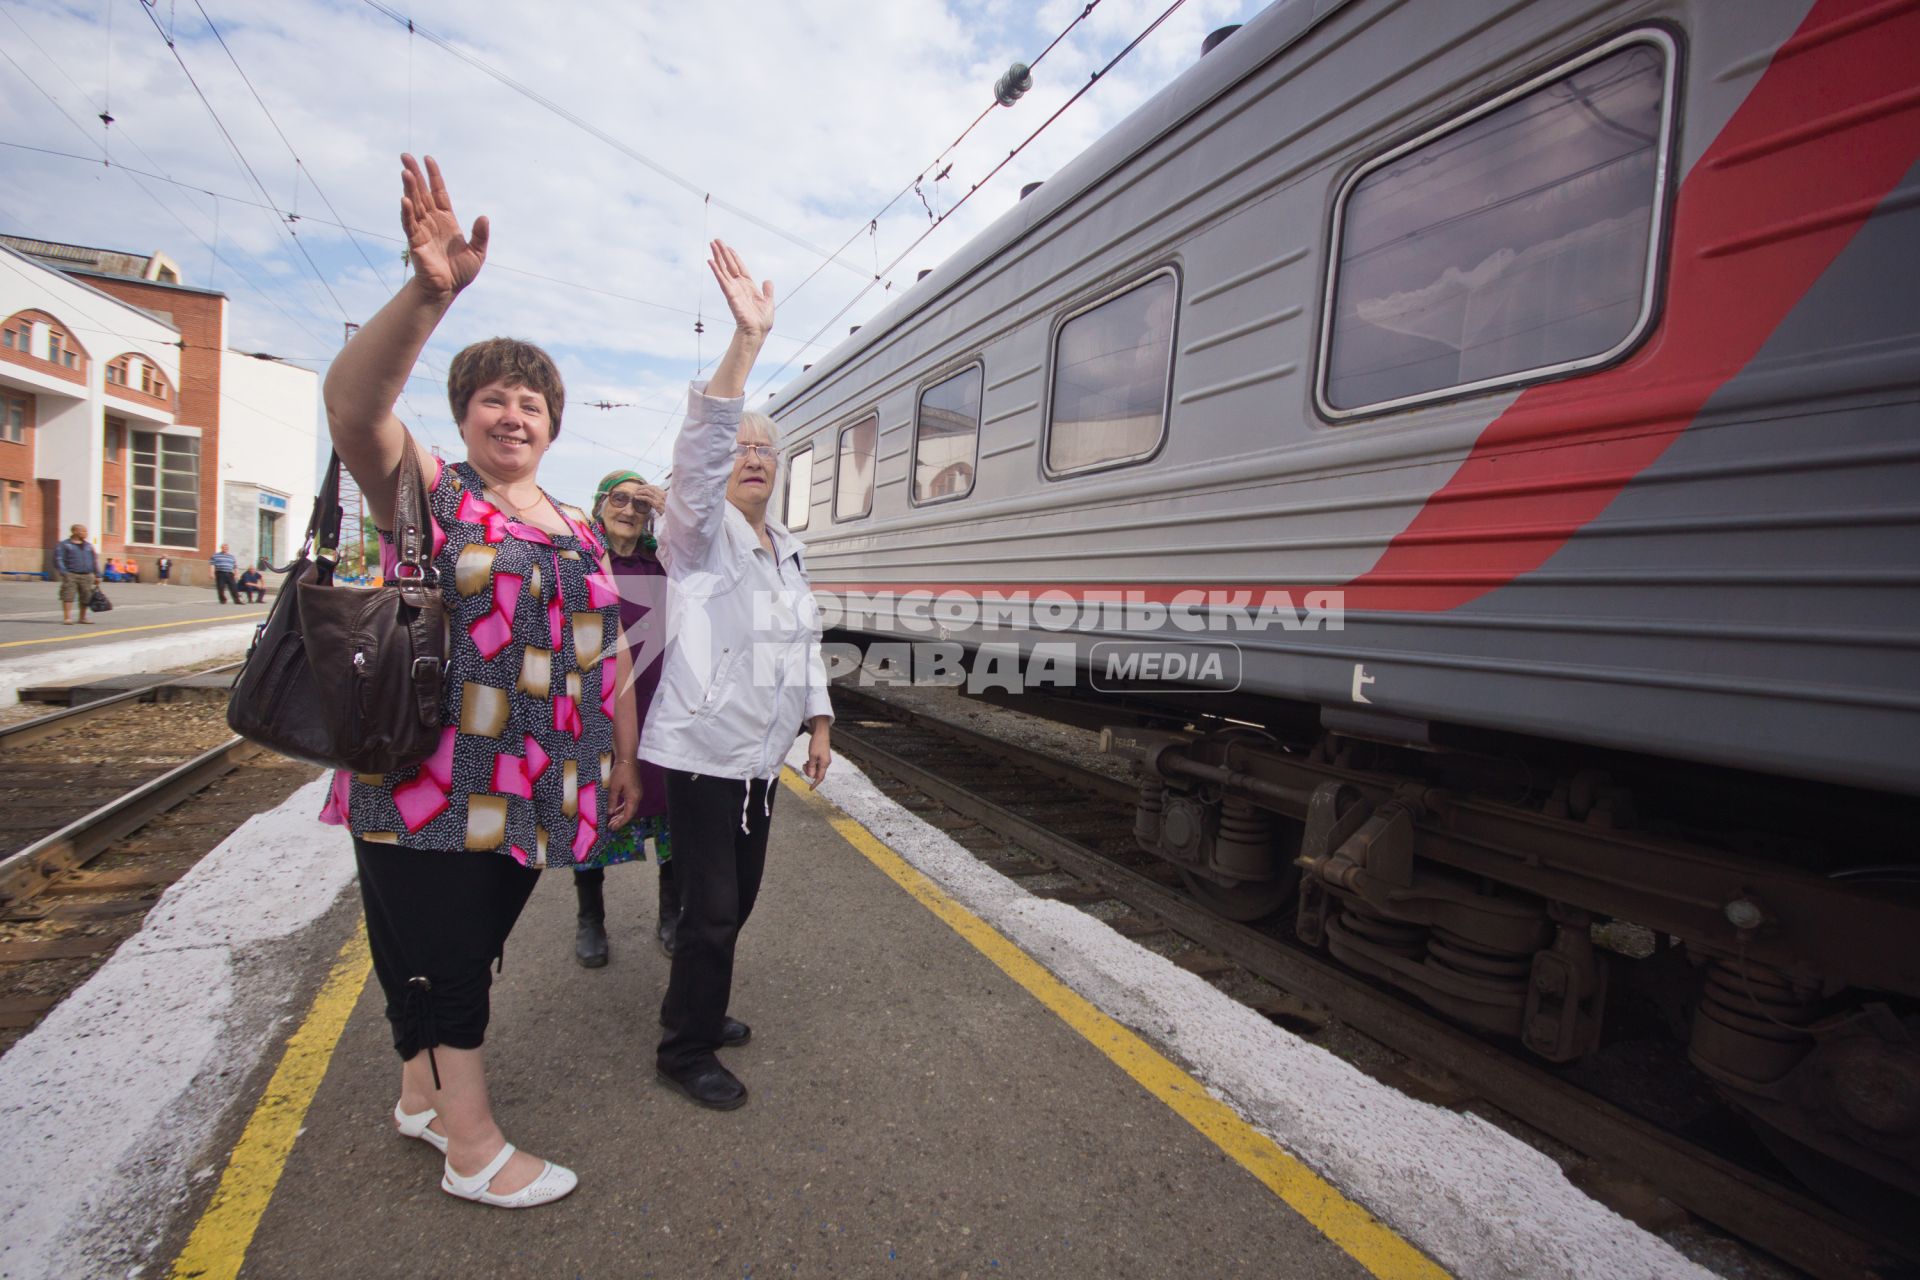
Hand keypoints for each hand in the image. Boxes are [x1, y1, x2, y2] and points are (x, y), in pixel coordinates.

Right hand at [401, 154, 488, 300]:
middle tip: (405, 156)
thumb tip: (484, 217)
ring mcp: (422, 230)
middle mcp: (432, 221)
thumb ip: (481, 235)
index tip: (428, 159)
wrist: (448, 290)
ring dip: (409, 188)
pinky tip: (405, 199)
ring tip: (405, 171)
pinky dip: (407, 212)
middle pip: (422, 193)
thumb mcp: (478, 252)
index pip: (438, 192)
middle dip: (415, 174)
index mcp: (446, 220)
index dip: (434, 176)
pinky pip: (409, 224)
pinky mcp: (415, 242)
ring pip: (414, 204)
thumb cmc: (460, 272)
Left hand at [608, 760, 641, 826]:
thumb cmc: (620, 772)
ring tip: (612, 820)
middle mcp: (637, 797)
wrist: (628, 759)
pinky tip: (616, 810)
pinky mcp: (634, 790)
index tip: (613, 828)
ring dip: (621, 814)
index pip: (628, 814)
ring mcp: (637, 793)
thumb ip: (612, 801)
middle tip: (610, 826)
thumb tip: (611, 812)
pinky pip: (629, 802)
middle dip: (620, 820)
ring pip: (629, 808)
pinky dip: (623, 807)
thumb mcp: (614, 787)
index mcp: (633, 797)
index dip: (620, 823)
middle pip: (629, 813)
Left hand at [632, 483, 667, 513]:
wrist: (672, 517)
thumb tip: (651, 499)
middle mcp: (663, 495)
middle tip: (637, 488)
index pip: (655, 487)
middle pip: (651, 488)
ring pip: (648, 492)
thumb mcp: (666, 504)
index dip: (647, 486)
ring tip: (636, 493)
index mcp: (665, 494)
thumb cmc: (668, 512)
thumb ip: (660, 500)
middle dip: (642, 487)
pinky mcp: (657, 504)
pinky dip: (640, 497)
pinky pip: (647, 498)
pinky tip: (636, 497)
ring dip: (640, 491)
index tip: (642, 487)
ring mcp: (660, 499)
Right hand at [707, 239, 773, 337]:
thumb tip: (768, 280)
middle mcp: (739, 286)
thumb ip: (767, 290)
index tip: (728, 247)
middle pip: (729, 265)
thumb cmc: (762, 320)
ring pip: (723, 269)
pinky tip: (711, 262)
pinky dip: (716, 271)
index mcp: (748, 286)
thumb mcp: (768, 302)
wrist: (758, 331)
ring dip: (717, 257)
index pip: (739, 267)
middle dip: (723, 253)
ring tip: (712, 245)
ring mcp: (733, 290)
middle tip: (715, 240)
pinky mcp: (730, 295)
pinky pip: (722, 280)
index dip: (734, 257)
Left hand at [803, 723, 830, 787]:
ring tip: (806, 762)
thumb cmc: (817, 743)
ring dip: (810, 768)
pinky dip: (812, 764)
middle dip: (810, 772)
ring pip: (817, 769)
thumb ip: (811, 767)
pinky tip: (808, 760)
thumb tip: (811, 777)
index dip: (815, 784)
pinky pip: (817, 764)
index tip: (810, 789)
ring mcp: (825, 760)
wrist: (821, 733)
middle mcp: (826, 763)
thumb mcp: (812, 755)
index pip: (820, 777)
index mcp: (824, 764)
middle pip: (818, 774)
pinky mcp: (823, 757)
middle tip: (804, 765)